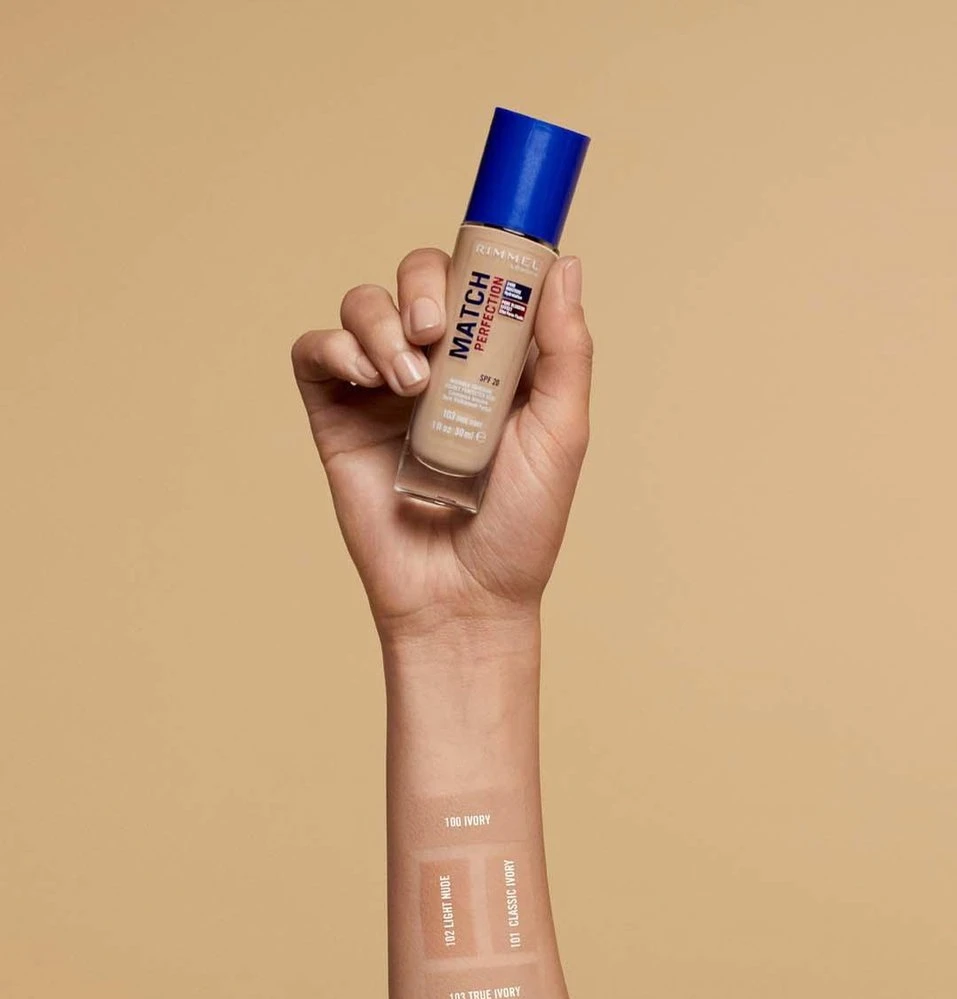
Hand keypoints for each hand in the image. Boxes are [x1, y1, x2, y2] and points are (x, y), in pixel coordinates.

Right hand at [291, 247, 592, 642]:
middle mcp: (436, 366)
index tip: (482, 277)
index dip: (474, 261)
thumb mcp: (561, 433)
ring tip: (407, 382)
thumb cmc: (521, 527)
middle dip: (421, 286)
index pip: (475, 280)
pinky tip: (365, 378)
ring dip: (381, 324)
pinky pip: (315, 353)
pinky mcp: (336, 418)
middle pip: (414, 278)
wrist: (464, 596)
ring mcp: (381, 390)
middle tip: (435, 334)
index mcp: (491, 361)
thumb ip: (565, 350)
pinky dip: (333, 347)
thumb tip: (565, 265)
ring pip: (362, 306)